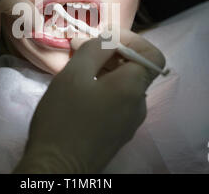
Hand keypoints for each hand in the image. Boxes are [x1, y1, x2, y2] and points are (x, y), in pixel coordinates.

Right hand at [13, 29, 165, 172]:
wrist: (56, 167)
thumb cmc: (63, 117)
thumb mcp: (74, 74)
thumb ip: (95, 49)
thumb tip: (109, 39)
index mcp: (133, 88)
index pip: (152, 55)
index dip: (132, 40)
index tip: (105, 39)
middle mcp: (139, 105)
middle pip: (136, 70)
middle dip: (112, 55)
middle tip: (82, 52)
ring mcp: (130, 122)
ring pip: (124, 86)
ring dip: (105, 72)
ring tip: (77, 73)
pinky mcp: (119, 134)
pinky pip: (117, 102)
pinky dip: (104, 90)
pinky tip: (80, 95)